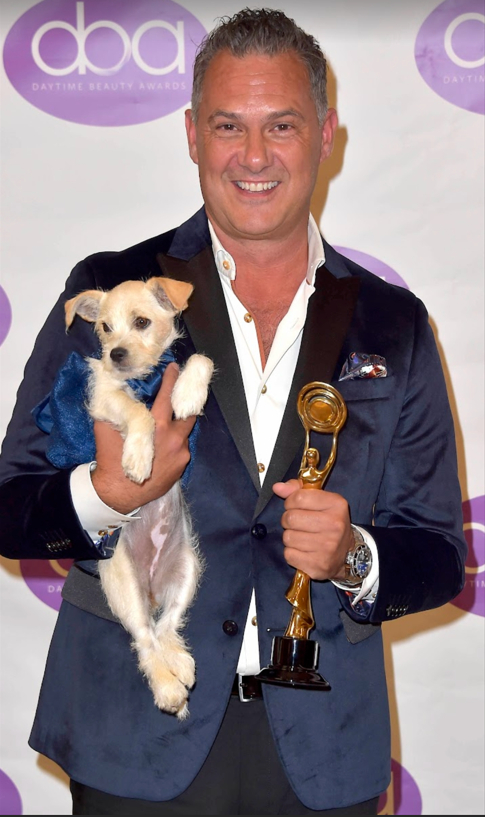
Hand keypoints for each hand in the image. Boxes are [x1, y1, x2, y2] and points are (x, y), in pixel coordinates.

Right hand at [92, 363, 196, 513]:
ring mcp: (181, 453)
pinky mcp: (182, 466)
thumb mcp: (106, 430)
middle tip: (182, 392)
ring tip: (169, 423)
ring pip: (184, 432)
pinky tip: (164, 445)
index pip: (168, 397)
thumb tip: (115, 392)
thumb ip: (115, 410)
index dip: (172, 380)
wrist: (118, 493)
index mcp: (157, 426)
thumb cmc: (111, 460)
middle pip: (188, 413)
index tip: (175, 367)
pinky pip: (182, 448)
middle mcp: (174, 438)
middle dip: (185, 402)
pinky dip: (175, 443)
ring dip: (178, 425)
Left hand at [272, 480, 352, 580]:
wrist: (347, 554)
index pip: (298, 498)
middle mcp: (334, 525)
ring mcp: (327, 547)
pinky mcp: (318, 565)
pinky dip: (292, 552)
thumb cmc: (329, 522)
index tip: (296, 507)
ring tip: (302, 537)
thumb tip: (277, 487)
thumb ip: (297, 490)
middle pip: (290, 518)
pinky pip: (289, 554)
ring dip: (290, 537)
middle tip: (298, 524)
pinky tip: (304, 550)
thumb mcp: (320, 501)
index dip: (291, 502)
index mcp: (336, 504)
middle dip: (288, 520)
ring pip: (287, 537)